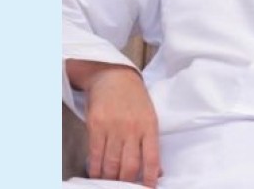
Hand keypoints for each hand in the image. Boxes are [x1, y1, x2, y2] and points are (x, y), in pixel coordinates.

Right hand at [81, 65, 160, 186]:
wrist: (113, 76)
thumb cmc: (134, 99)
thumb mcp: (149, 116)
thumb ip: (151, 142)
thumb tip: (158, 171)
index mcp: (149, 126)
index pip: (152, 158)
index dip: (150, 177)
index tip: (149, 188)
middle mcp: (131, 128)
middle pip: (130, 165)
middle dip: (127, 182)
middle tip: (125, 187)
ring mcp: (113, 127)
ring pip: (111, 163)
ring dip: (110, 178)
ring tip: (110, 184)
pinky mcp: (95, 125)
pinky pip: (95, 154)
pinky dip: (96, 168)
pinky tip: (97, 174)